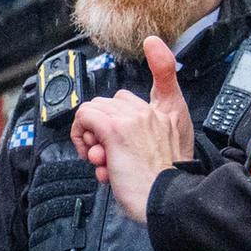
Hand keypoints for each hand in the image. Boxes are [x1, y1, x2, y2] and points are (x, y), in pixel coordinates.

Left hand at [68, 36, 193, 226]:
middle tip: (109, 152)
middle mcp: (151, 112)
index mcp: (169, 114)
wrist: (170, 201)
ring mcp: (133, 120)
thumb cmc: (167, 184)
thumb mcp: (169, 155)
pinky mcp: (115, 131)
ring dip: (91, 137)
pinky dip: (79, 135)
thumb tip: (128, 126)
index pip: (165, 74)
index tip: (152, 49)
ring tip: (104, 160)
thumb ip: (151, 135)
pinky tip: (95, 158)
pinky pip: (85, 117)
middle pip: (111, 102)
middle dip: (102, 127)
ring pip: (94, 110)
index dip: (158, 57)